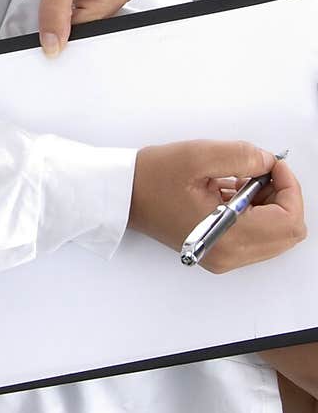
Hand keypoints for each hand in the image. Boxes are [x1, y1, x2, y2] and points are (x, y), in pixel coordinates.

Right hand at [128, 141, 305, 272]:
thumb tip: (269, 162)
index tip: (272, 165)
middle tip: (259, 171)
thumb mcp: (199, 156)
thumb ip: (242, 156)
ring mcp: (224, 256)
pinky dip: (255, 211)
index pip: (289, 221)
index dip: (290, 188)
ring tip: (240, 179)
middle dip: (282, 196)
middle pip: (288, 232)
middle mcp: (229, 254)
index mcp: (227, 236)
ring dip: (268, 203)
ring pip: (275, 234)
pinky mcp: (219, 251)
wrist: (123, 195)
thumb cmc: (152, 178)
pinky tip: (232, 190)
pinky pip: (257, 236)